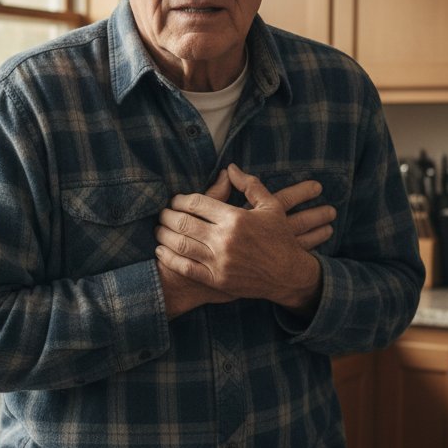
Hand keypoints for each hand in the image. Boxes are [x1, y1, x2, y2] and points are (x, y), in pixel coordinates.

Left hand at [155, 164, 327, 316]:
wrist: (289, 274)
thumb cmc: (279, 237)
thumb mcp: (271, 206)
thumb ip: (249, 185)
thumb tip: (229, 168)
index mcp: (235, 218)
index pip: (197, 203)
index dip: (180, 200)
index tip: (175, 200)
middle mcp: (225, 239)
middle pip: (183, 222)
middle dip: (167, 216)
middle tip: (161, 213)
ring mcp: (219, 261)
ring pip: (180, 245)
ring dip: (163, 235)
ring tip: (158, 230)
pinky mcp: (217, 280)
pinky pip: (185, 267)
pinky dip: (169, 258)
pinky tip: (161, 251)